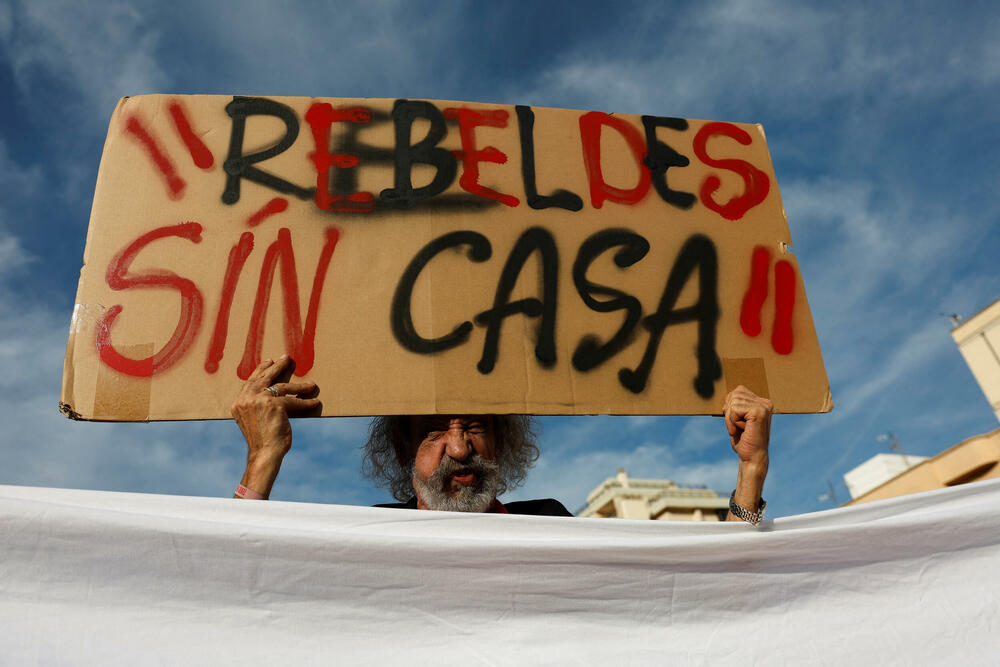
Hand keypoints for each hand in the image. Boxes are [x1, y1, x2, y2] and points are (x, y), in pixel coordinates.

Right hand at [230, 355, 319, 497]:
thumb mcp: (254, 420)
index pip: (251, 382)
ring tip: (310, 384)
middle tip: (286, 359)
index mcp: (239, 403)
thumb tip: (272, 393)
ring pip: (283, 387)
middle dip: (277, 367)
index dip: (261, 371)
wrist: (264, 454)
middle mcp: (247, 399)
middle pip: (265, 378)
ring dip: (299, 386)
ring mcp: (259, 400)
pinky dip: (305, 402)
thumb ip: (257, 406)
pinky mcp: (274, 405)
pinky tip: (314, 402)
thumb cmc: (261, 441)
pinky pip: (293, 400)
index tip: (269, 362)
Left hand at [724, 385, 772, 465]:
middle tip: (738, 427)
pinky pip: (734, 409)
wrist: (752, 458)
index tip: (737, 422)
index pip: (737, 391)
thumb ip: (735, 404)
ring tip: (741, 429)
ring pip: (733, 402)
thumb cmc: (743, 440)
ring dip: (731, 419)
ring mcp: (764, 406)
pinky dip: (732, 421)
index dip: (730, 407)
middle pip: (734, 394)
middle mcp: (765, 402)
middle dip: (729, 412)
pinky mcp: (759, 412)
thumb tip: (728, 393)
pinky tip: (742, 430)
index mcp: (762, 402)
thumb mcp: (736, 418)